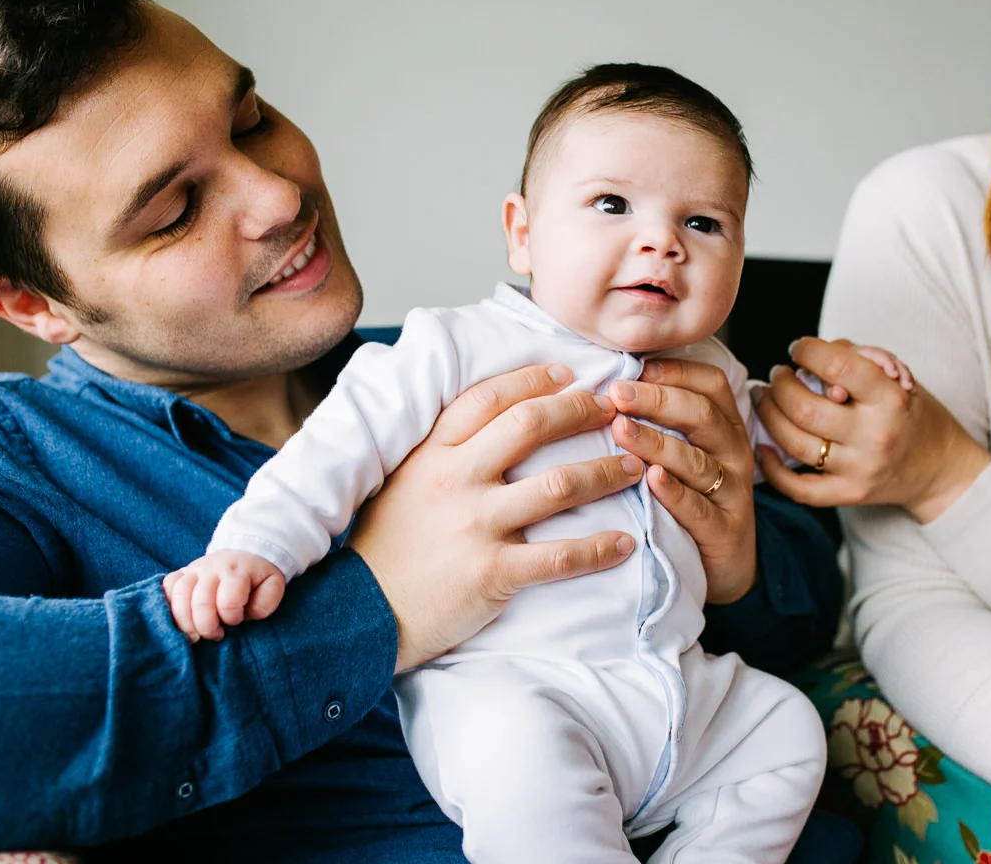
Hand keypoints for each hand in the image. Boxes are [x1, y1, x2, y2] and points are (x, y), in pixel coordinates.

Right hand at [163, 550, 285, 642]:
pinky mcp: (181, 572)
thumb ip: (265, 604)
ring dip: (184, 622)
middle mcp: (212, 568)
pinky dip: (168, 605)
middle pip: (200, 602)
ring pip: (179, 595)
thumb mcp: (273, 587)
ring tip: (195, 636)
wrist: (246, 552)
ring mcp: (193, 569)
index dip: (232, 618)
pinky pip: (166, 587)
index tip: (237, 621)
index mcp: (237, 572)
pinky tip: (179, 619)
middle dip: (207, 627)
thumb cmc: (258, 577)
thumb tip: (245, 616)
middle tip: (216, 635)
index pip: (228, 602)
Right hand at [346, 363, 642, 671]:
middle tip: (613, 411)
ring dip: (605, 472)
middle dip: (580, 412)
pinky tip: (625, 544)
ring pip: (558, 484)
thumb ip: (439, 454)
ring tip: (635, 466)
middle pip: (531, 426)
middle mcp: (455, 480)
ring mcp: (475, 525)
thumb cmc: (383, 549)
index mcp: (431, 455)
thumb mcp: (399, 484)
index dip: (533, 381)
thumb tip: (484, 425)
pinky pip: (559, 555)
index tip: (567, 375)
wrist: (356, 615)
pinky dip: (599, 549)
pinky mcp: (492, 572)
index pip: (488, 399)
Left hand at [608, 358, 757, 603]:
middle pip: (702, 414)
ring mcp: (731, 492)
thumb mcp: (687, 452)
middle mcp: (733, 453)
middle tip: (616, 394)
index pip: (710, 384)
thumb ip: (663, 419)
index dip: (676, 371)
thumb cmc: (693, 498)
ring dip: (657, 442)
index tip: (636, 367)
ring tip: (621, 430)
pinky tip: (650, 479)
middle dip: (657, 399)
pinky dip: (674, 493)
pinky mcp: (724, 530)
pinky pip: (699, 508)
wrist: (727, 565)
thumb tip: (613, 382)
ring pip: (696, 460)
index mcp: (725, 426)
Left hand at [755, 337, 990, 522]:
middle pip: (804, 407)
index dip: (808, 351)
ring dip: (768, 414)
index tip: (799, 348)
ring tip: (765, 397)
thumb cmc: (911, 414)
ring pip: (793, 442)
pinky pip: (797, 488)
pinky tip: (764, 446)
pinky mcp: (848, 495)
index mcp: (890, 398)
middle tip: (778, 374)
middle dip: (780, 384)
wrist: (940, 469)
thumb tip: (811, 358)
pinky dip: (771, 468)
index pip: (838, 365)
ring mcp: (859, 469)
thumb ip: (855, 360)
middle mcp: (874, 435)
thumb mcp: (897, 377)